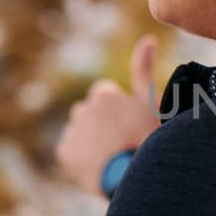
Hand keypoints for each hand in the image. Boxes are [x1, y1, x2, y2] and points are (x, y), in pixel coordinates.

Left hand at [55, 33, 161, 194]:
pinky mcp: (64, 151)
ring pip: (80, 130)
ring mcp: (72, 131)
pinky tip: (99, 165)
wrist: (133, 177)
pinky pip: (71, 149)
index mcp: (104, 95)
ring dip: (90, 138)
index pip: (105, 94)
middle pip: (90, 112)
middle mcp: (83, 108)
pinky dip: (81, 156)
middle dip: (101, 122)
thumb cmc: (147, 139)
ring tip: (110, 155)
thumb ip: (144, 69)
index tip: (128, 124)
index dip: (118, 109)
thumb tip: (148, 38)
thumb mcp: (151, 103)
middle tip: (120, 141)